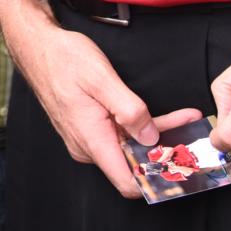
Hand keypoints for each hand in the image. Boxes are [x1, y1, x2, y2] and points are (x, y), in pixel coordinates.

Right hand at [7, 17, 198, 197]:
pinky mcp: (88, 129)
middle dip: (164, 149)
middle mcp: (87, 146)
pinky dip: (139, 129)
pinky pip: (118, 137)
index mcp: (91, 140)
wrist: (38, 47)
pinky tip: (157, 117)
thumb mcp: (102, 79)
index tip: (181, 162)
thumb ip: (129, 110)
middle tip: (192, 129)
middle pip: (133, 163)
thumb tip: (150, 136)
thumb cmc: (65, 59)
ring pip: (127, 149)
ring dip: (154, 136)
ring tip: (183, 119)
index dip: (157, 178)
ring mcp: (87, 139)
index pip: (128, 182)